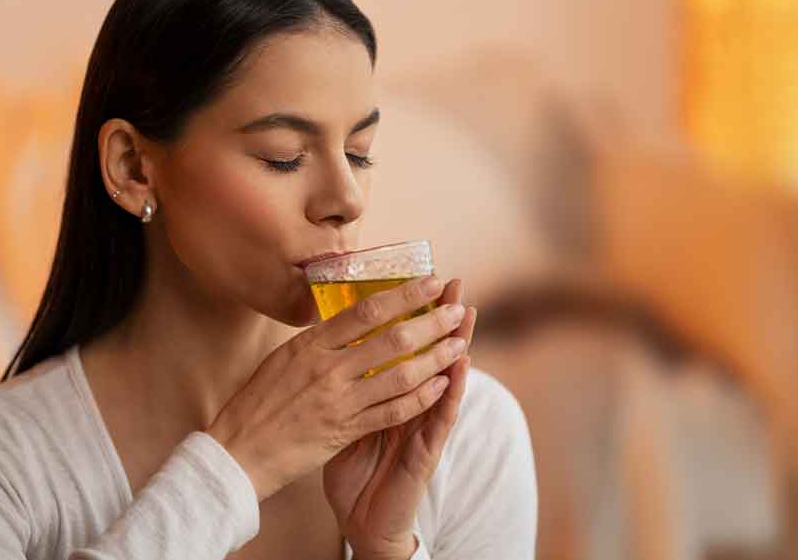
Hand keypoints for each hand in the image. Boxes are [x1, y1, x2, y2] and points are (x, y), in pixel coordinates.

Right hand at [206, 275, 466, 502]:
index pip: (366, 310)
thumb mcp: (282, 360)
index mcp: (309, 345)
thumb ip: (317, 342)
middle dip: (431, 322)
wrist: (239, 450)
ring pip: (400, 374)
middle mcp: (327, 368)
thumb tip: (345, 320)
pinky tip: (442, 385)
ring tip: (458, 344)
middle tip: (456, 310)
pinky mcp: (345, 430)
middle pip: (391, 338)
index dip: (403, 294)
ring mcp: (338, 400)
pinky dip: (421, 397)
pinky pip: (393, 411)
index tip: (430, 282)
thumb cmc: (258, 403)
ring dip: (435, 357)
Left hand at [323, 279, 477, 559]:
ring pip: (444, 380)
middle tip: (455, 284)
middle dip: (441, 318)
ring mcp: (421, 426)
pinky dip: (450, 392)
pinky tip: (460, 369)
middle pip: (431, 353)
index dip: (415, 315)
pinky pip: (439, 418)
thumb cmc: (352, 468)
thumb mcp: (345, 419)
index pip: (406, 346)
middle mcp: (411, 405)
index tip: (422, 278)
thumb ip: (349, 387)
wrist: (361, 518)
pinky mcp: (425, 452)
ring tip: (467, 315)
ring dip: (457, 344)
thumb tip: (330, 347)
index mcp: (388, 393)